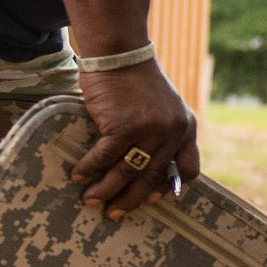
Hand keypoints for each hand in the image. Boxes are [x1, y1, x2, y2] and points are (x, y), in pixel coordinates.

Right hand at [68, 61, 198, 216]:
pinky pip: (104, 157)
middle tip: (114, 213)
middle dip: (131, 200)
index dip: (168, 188)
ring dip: (106, 190)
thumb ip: (162, 132)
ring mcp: (149, 130)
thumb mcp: (163, 106)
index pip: (188, 170)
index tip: (152, 199)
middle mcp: (172, 132)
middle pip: (152, 177)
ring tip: (90, 200)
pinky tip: (78, 175)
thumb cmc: (136, 80)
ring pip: (126, 172)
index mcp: (186, 128)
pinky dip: (89, 168)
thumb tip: (145, 167)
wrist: (120, 53)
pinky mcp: (123, 127)